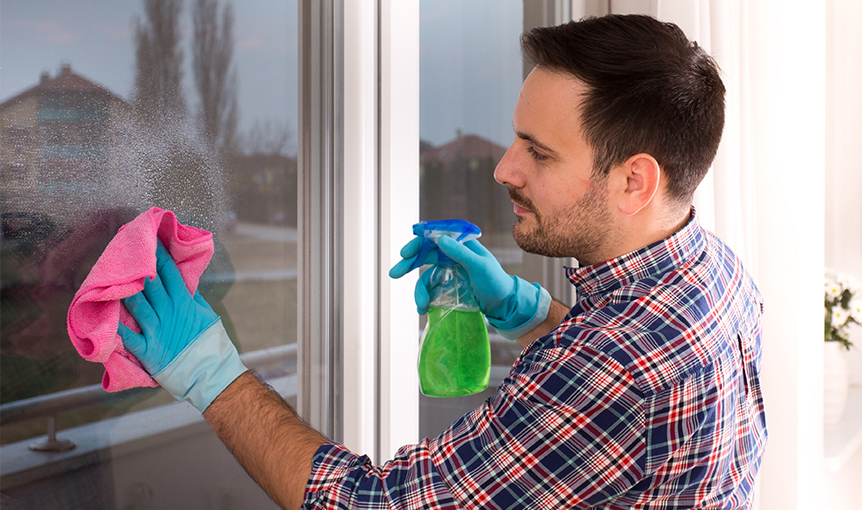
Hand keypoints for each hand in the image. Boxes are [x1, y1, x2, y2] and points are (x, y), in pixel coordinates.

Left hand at [119, 241, 218, 374]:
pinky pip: (127, 335)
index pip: (169, 272)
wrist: (209, 373)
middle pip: (150, 283)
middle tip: (126, 248)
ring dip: (124, 289)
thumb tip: (186, 284)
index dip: (158, 254)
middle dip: (138, 264)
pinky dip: (114, 326)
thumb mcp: (207, 316)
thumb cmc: (210, 344)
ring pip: (136, 303)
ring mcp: (156, 329)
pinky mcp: (147, 349)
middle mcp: (168, 312)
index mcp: (184, 302)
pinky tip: (102, 314)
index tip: (150, 238)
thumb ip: (194, 299)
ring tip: (112, 274)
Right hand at [389, 235, 550, 338]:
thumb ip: (460, 252)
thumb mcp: (479, 266)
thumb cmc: (495, 281)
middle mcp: (451, 255)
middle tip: (394, 274)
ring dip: (418, 290)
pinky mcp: (446, 286)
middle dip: (408, 264)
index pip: (434, 238)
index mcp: (459, 245)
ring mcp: (447, 271)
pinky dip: (424, 297)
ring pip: (425, 276)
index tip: (406, 253)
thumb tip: (440, 239)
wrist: (503, 304)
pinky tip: (423, 307)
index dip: (418, 243)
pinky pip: (430, 289)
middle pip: (424, 255)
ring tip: (420, 305)